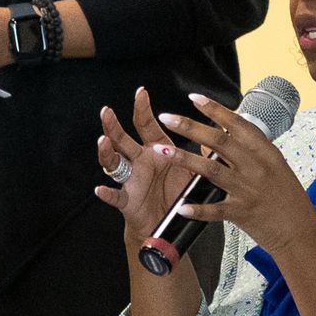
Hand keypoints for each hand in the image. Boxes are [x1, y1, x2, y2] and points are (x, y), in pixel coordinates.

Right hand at [93, 88, 196, 246]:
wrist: (170, 223)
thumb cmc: (179, 192)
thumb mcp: (193, 168)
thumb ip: (201, 150)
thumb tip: (214, 130)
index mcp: (156, 150)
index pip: (146, 125)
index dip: (142, 109)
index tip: (141, 92)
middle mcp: (140, 162)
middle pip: (123, 139)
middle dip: (113, 125)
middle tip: (106, 111)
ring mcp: (131, 180)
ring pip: (113, 163)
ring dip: (106, 152)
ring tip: (103, 142)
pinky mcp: (128, 201)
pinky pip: (116, 196)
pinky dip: (108, 193)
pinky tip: (100, 189)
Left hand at [149, 94, 315, 259]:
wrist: (299, 232)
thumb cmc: (288, 199)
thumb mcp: (275, 167)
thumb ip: (249, 152)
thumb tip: (219, 137)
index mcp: (266, 153)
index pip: (237, 124)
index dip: (215, 109)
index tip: (194, 98)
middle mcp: (256, 168)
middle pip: (218, 141)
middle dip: (190, 127)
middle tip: (168, 117)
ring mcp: (247, 190)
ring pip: (210, 170)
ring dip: (184, 159)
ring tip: (163, 150)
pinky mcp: (241, 212)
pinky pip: (214, 209)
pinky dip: (197, 208)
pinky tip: (181, 206)